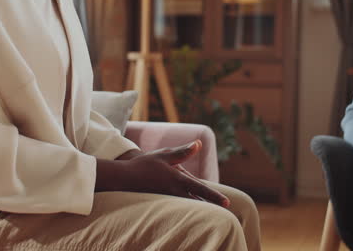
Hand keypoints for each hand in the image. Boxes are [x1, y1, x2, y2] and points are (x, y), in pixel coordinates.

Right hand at [95, 140, 229, 206]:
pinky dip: (188, 203)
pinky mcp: (163, 200)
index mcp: (178, 179)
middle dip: (211, 204)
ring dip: (201, 205)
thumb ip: (183, 152)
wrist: (124, 178)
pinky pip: (179, 203)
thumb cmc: (144, 164)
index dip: (215, 196)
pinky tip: (191, 202)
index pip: (201, 189)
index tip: (227, 202)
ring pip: (189, 203)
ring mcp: (169, 197)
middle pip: (198, 199)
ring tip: (213, 208)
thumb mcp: (164, 155)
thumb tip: (198, 144)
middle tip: (226, 207)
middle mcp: (175, 191)